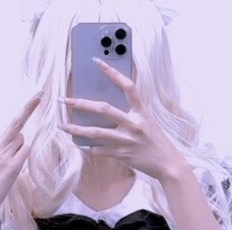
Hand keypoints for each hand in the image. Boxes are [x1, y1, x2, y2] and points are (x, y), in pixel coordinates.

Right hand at [0, 81, 42, 215]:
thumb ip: (2, 147)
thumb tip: (21, 139)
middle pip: (16, 122)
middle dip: (29, 107)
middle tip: (41, 94)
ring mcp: (4, 153)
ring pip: (22, 140)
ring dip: (20, 148)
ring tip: (8, 164)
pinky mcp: (13, 164)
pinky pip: (25, 152)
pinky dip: (22, 157)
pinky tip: (13, 168)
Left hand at [58, 57, 186, 181]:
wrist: (168, 165)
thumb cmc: (157, 142)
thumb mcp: (148, 122)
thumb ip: (131, 114)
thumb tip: (107, 109)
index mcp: (142, 112)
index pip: (128, 87)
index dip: (113, 73)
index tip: (98, 62)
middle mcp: (133, 124)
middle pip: (103, 109)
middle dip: (81, 104)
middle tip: (64, 100)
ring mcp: (126, 140)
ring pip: (94, 132)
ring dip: (75, 129)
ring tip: (62, 126)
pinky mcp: (122, 154)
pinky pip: (99, 150)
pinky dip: (89, 148)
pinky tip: (82, 145)